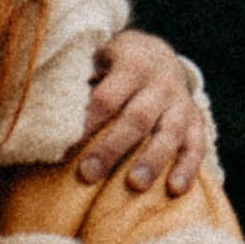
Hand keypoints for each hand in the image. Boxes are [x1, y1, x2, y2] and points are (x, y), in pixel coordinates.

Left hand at [76, 30, 208, 196]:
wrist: (159, 54)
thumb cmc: (115, 65)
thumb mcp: (97, 59)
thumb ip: (80, 81)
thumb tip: (48, 114)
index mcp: (132, 64)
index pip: (107, 97)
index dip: (87, 123)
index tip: (64, 149)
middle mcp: (160, 83)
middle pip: (137, 117)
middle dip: (112, 147)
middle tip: (89, 173)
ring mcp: (181, 102)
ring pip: (169, 133)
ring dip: (152, 160)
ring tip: (135, 185)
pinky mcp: (196, 121)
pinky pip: (196, 145)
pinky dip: (188, 167)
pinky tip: (175, 189)